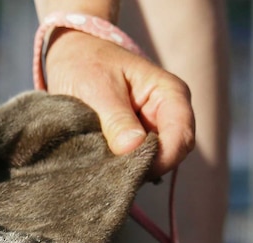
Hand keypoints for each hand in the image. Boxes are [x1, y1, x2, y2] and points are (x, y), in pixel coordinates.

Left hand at [43, 30, 194, 176]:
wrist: (71, 58)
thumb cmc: (87, 64)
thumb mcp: (98, 88)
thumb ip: (116, 118)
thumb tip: (133, 147)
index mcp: (169, 93)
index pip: (181, 136)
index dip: (162, 158)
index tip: (131, 170)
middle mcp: (167, 113)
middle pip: (171, 154)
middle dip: (146, 167)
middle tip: (112, 172)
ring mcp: (152, 128)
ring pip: (154, 162)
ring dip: (131, 169)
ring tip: (103, 167)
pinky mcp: (135, 140)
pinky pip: (136, 162)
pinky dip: (122, 168)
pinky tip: (103, 166)